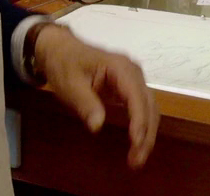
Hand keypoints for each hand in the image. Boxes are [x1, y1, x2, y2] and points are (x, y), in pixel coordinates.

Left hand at [33, 24, 158, 168]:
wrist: (60, 49)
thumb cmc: (65, 64)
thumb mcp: (70, 84)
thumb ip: (86, 104)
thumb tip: (97, 126)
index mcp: (120, 68)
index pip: (136, 96)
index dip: (139, 120)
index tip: (136, 142)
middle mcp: (133, 72)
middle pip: (148, 105)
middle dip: (146, 133)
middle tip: (137, 160)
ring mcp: (133, 79)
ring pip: (149, 108)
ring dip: (147, 133)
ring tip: (138, 157)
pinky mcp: (129, 87)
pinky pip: (142, 107)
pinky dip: (142, 125)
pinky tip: (137, 142)